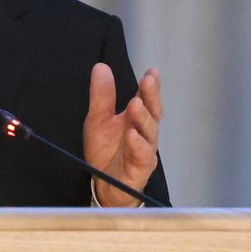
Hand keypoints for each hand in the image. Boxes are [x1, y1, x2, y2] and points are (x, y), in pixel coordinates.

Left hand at [82, 63, 161, 206]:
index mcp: (137, 119)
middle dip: (151, 96)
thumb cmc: (106, 151)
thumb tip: (101, 67)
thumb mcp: (98, 119)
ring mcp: (144, 150)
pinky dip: (137, 145)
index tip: (151, 72)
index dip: (150, 86)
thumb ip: (102, 96)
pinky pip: (141, 156)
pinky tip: (131, 134)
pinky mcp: (139, 168)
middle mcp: (145, 133)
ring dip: (143, 118)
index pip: (147, 99)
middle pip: (152, 113)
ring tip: (136, 104)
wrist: (104, 184)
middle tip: (147, 81)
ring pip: (148, 133)